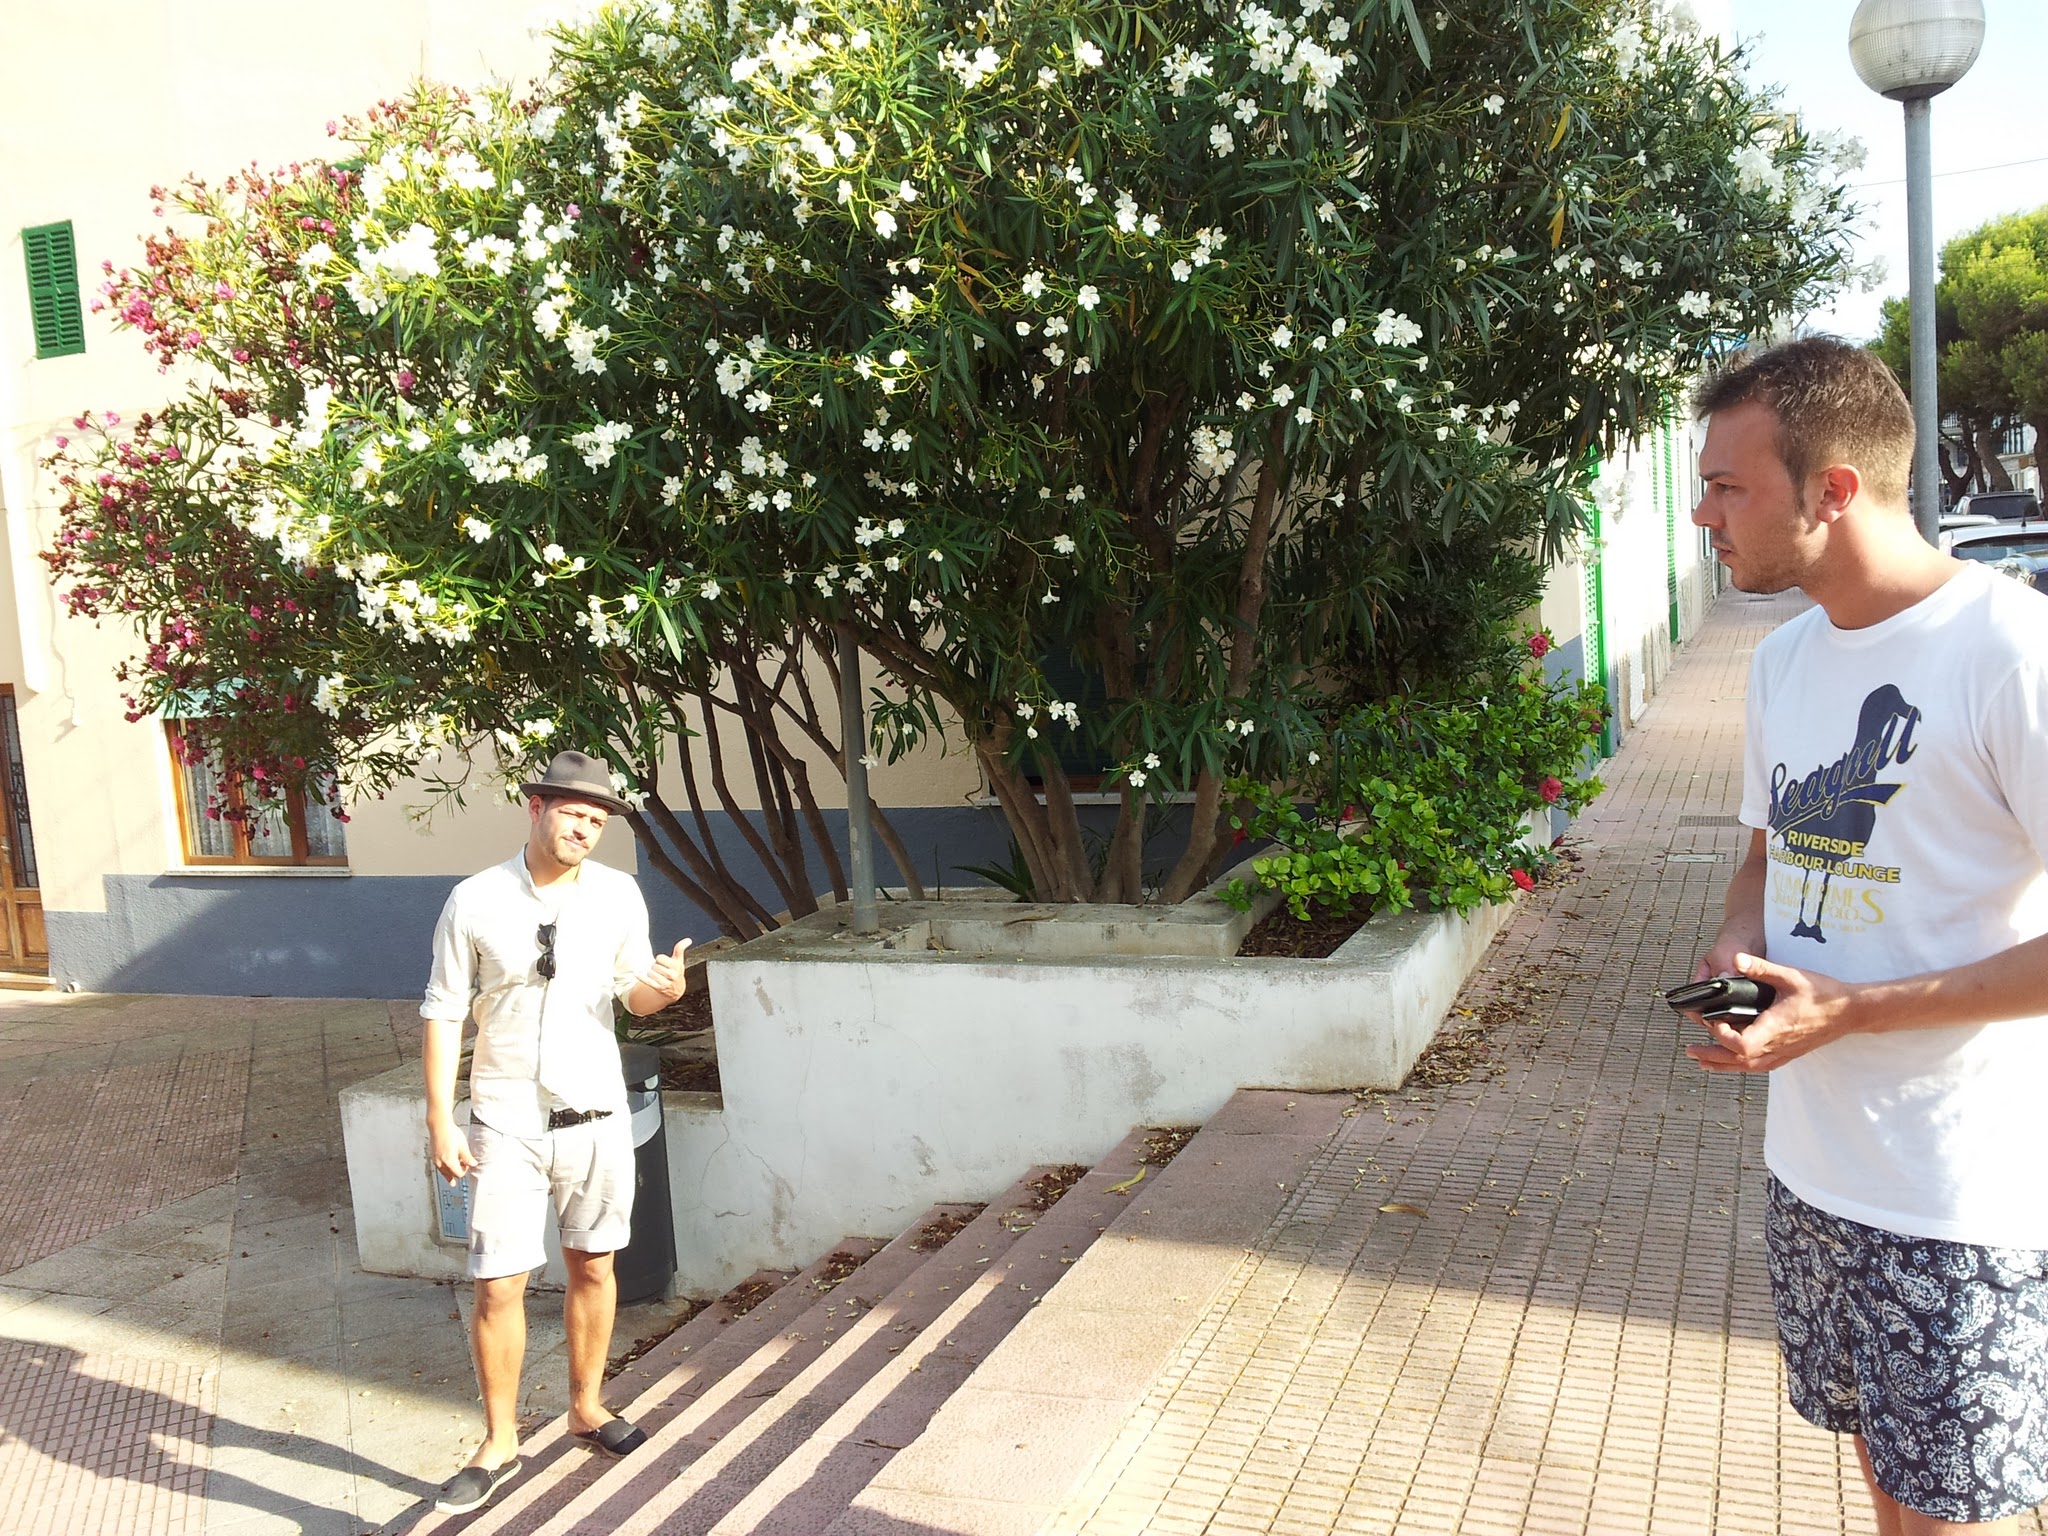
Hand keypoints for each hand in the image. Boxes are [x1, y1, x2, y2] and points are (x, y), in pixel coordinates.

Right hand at [429, 1117, 476, 1183]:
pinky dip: (444, 1169)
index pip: (459, 1174)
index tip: (468, 1164)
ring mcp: (435, 1160)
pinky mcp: (433, 1156)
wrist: (439, 1126)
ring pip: (444, 1172)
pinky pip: (439, 1167)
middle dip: (458, 1172)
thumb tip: (473, 1164)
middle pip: (451, 1174)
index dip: (465, 1170)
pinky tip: (446, 1167)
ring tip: (453, 1178)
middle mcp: (440, 1163)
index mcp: (449, 1162)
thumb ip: (467, 1157)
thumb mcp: (463, 1146)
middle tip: (463, 1167)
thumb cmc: (450, 1133)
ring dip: (450, 1173)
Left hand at [638, 938, 691, 1003]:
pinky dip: (641, 977)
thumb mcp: (679, 961)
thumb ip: (680, 949)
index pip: (659, 958)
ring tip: (657, 975)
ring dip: (651, 973)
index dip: (660, 959)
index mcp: (676, 966)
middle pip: (654, 965)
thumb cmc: (676, 972)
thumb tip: (688, 940)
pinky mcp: (659, 989)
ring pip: (650, 973)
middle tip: (661, 970)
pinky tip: (636, 974)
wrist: (677, 990)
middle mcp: (672, 975)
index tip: (664, 962)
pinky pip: (647, 981)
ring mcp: (666, 983)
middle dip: (655, 967)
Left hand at [1683, 952, 1855, 1073]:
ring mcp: (1784, 1053)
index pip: (1742, 1045)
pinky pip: (1760, 1067)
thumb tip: (1735, 959)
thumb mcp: (1790, 975)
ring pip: (1748, 1067)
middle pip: (1738, 1060)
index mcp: (1776, 1027)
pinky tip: (1729, 1063)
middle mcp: (1779, 1045)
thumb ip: (1761, 968)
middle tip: (1689, 1048)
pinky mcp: (1789, 1054)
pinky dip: (1740, 1066)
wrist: (1851, 1011)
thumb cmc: (1823, 992)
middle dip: (1712, 1054)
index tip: (1710, 1020)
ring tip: (1700, 1059)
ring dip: (1723, 1064)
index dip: (1722, 1036)